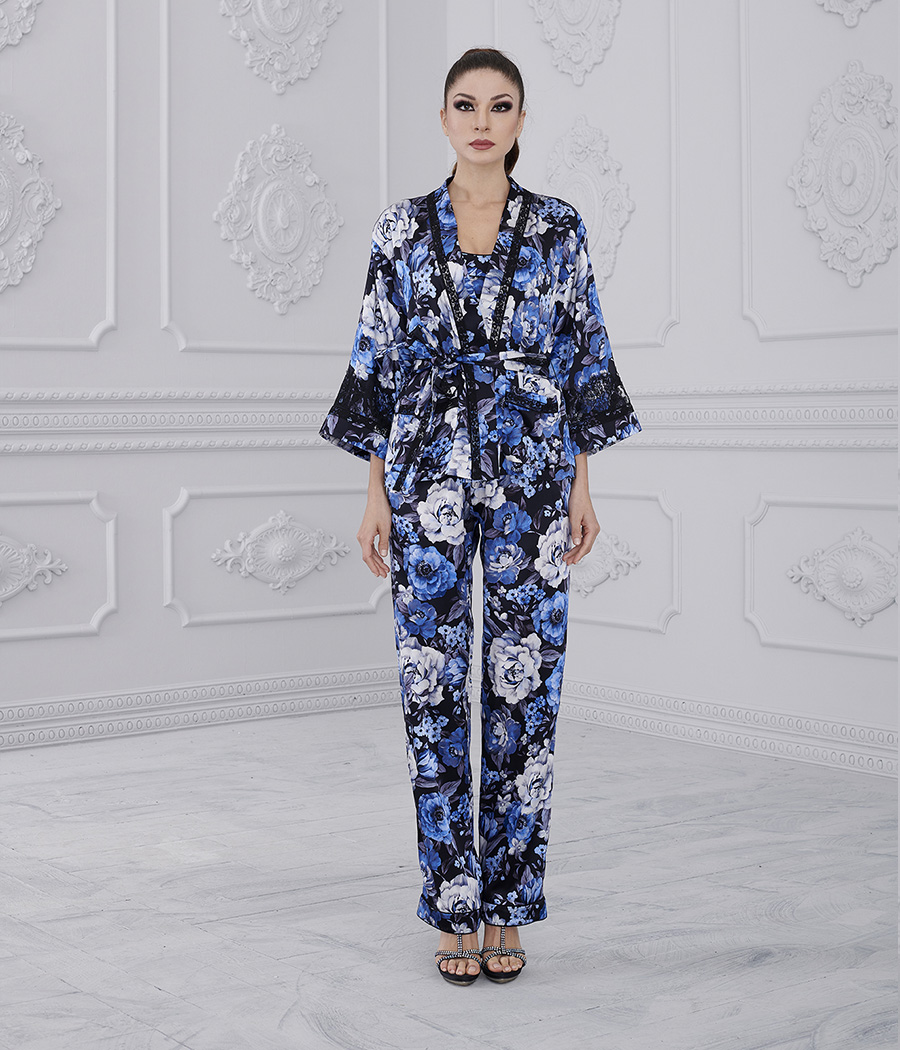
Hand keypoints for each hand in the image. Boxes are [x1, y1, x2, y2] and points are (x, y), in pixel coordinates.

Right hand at [358, 456, 390, 577]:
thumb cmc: (380, 509)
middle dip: (376, 566)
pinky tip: (381, 557)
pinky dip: (375, 553)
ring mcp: (363, 534)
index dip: (374, 567)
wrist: (376, 497)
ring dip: (376, 560)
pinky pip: (369, 546)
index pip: (367, 557)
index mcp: (364, 537)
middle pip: (368, 556)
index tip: (379, 573)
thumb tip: (383, 554)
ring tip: (384, 567)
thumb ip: (384, 543)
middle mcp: (361, 537)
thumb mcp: (386, 528)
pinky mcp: (366, 532)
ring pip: (369, 552)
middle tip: (384, 573)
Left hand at [563, 462, 599, 565]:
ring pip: (583, 543)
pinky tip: (570, 547)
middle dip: (576, 555)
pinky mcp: (585, 524)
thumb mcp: (574, 517)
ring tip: (567, 557)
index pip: (586, 546)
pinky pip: (582, 538)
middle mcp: (593, 529)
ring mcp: (590, 527)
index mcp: (593, 528)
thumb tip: (576, 543)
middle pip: (585, 546)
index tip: (572, 561)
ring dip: (575, 550)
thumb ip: (575, 531)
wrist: (579, 489)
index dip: (578, 555)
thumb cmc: (578, 500)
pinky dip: (576, 544)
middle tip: (567, 562)